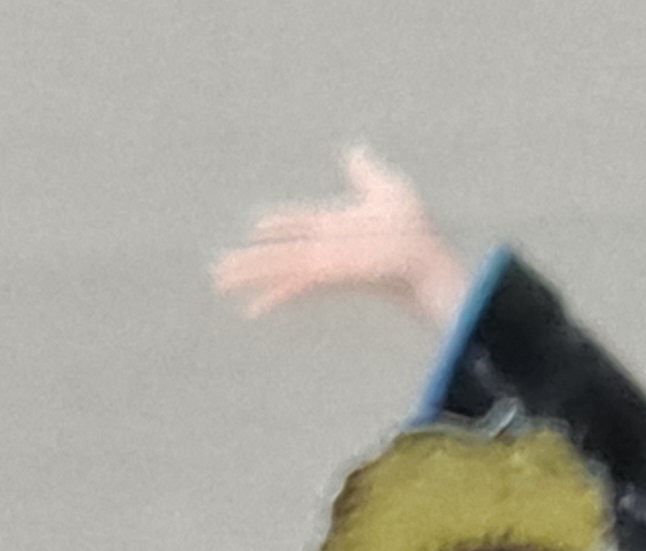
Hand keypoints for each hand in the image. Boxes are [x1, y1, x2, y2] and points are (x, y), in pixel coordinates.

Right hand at [212, 148, 472, 328]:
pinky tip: (253, 307)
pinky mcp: (324, 274)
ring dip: (248, 274)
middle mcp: (324, 246)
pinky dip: (271, 294)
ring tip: (219, 280)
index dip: (281, 222)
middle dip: (251, 259)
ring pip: (276, 268)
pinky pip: (290, 283)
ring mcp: (322, 262)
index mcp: (336, 225)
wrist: (425, 257)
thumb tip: (355, 150)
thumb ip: (366, 172)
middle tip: (223, 267)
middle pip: (280, 251)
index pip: (300, 223)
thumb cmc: (415, 231)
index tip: (260, 225)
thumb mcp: (386, 189)